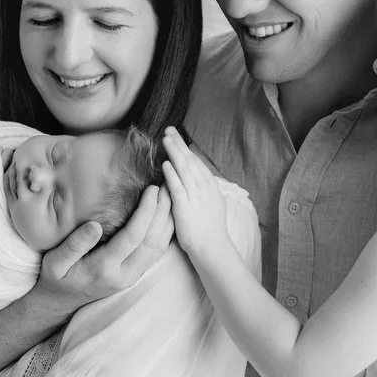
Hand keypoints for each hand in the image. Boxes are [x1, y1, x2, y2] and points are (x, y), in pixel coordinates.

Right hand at [32, 182, 173, 313]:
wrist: (61, 301)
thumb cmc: (55, 277)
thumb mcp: (54, 262)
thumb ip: (73, 246)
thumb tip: (94, 226)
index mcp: (104, 268)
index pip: (133, 237)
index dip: (146, 212)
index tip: (152, 189)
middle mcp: (124, 274)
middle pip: (153, 241)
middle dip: (163, 212)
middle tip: (170, 185)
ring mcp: (132, 275)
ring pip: (159, 248)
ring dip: (168, 221)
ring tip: (172, 194)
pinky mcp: (135, 273)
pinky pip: (156, 251)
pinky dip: (165, 231)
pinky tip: (167, 213)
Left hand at [161, 127, 231, 261]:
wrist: (212, 246)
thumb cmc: (209, 227)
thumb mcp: (211, 202)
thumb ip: (202, 188)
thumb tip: (195, 176)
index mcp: (210, 185)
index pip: (196, 162)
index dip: (185, 148)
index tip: (176, 137)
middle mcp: (204, 187)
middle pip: (190, 160)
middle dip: (178, 144)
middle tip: (168, 130)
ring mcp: (195, 196)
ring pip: (184, 169)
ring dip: (174, 152)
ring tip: (165, 139)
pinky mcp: (185, 207)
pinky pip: (177, 187)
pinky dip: (172, 174)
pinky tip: (165, 164)